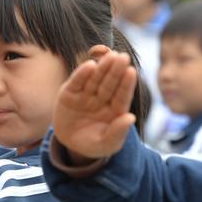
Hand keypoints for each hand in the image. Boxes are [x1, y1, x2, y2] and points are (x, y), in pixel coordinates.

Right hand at [51, 45, 136, 164]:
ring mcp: (86, 94)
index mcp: (115, 109)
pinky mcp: (70, 92)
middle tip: (123, 57)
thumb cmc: (93, 144)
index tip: (132, 71)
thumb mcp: (106, 144)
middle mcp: (102, 98)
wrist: (69, 144)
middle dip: (116, 70)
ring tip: (110, 56)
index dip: (127, 84)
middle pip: (110, 83)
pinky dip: (82, 74)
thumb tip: (131, 118)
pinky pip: (77, 82)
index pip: (122, 95)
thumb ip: (117, 132)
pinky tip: (89, 65)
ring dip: (102, 68)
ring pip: (95, 79)